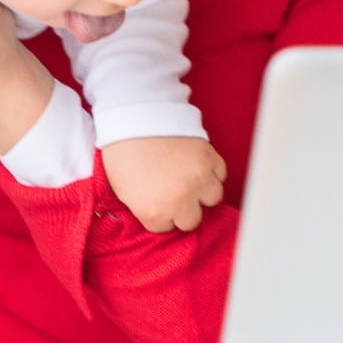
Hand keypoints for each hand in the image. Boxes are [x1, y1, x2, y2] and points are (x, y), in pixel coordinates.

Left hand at [102, 136, 226, 232]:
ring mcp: (198, 178)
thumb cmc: (122, 152)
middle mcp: (180, 200)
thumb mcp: (123, 190)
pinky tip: (197, 167)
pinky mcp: (209, 157)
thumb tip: (160, 215)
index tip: (154, 202)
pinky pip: (220, 174)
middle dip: (182, 210)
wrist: (133, 114)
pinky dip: (211, 172)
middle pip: (192, 220)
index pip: (164, 228)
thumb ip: (144, 209)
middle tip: (173, 195)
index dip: (158, 214)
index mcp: (154, 211)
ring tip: (189, 181)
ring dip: (201, 192)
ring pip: (212, 198)